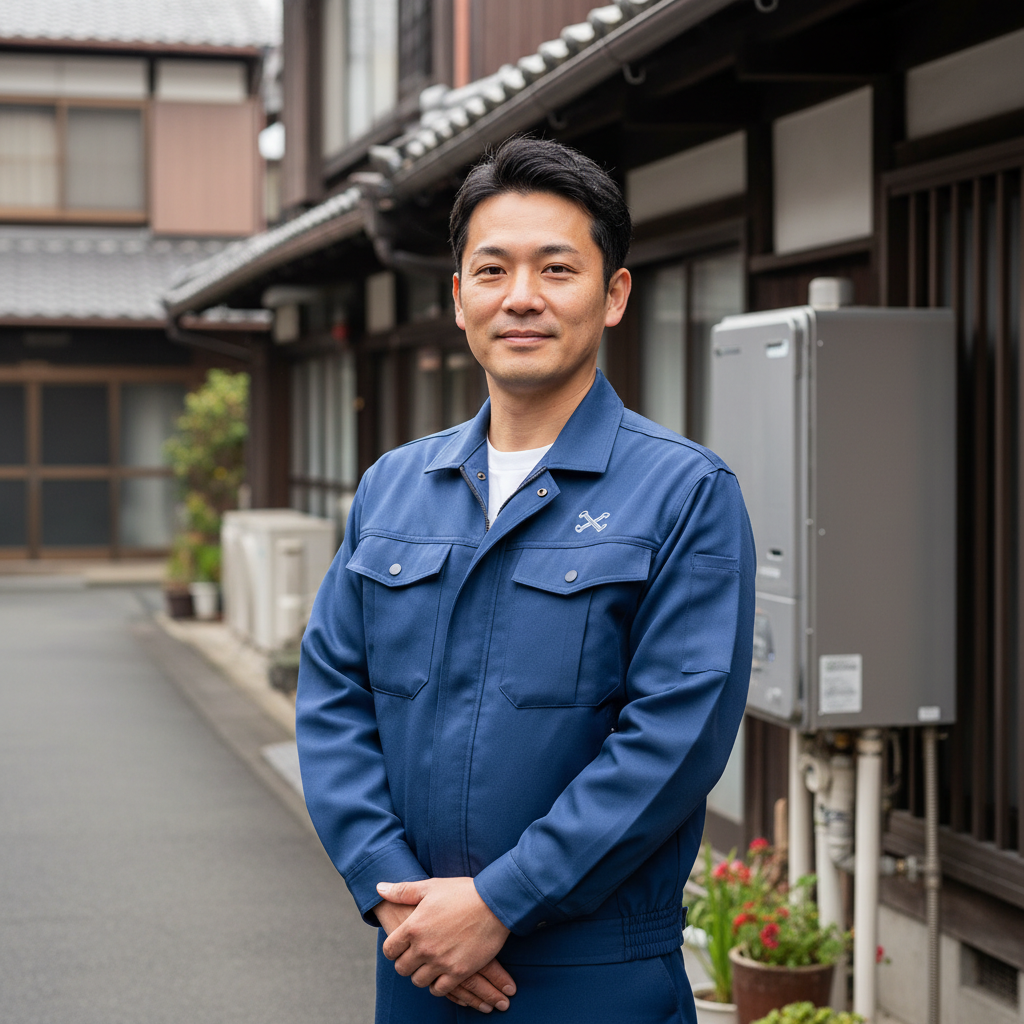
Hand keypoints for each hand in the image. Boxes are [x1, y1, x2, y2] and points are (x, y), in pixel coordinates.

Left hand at [377, 878, 511, 1004]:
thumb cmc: (462, 892)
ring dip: (422, 974)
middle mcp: (423, 947)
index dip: (394, 949)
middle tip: (416, 956)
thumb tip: (379, 888)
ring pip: (419, 981)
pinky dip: (438, 985)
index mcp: (413, 927)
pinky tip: (442, 974)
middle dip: (406, 963)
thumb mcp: (430, 887)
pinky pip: (439, 989)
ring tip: (429, 964)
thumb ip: (402, 891)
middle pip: (402, 969)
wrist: (494, 902)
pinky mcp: (458, 972)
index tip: (402, 946)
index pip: (389, 950)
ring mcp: (441, 962)